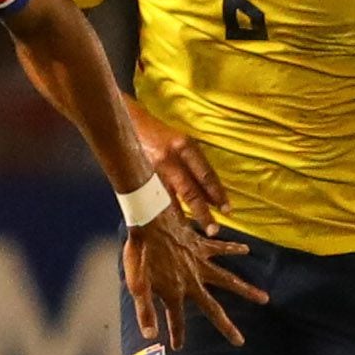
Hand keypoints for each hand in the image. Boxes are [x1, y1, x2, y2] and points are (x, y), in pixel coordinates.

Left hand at [123, 208, 263, 351]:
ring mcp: (200, 263)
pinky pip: (221, 248)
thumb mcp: (136, 283)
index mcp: (174, 291)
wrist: (148, 220)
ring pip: (228, 280)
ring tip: (265, 298)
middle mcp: (192, 280)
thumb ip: (144, 310)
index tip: (178, 347)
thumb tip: (150, 335)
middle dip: (225, 326)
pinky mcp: (202, 245)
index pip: (176, 319)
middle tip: (240, 341)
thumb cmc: (139, 252)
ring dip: (246, 290)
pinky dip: (234, 248)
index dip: (176, 334)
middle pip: (213, 308)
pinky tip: (247, 250)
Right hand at [129, 100, 230, 220]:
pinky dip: (165, 211)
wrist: (128, 123)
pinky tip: (171, 222)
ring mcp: (152, 170)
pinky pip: (155, 199)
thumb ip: (194, 163)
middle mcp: (170, 158)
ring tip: (193, 230)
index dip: (217, 193)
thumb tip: (210, 191)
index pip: (205, 174)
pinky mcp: (139, 177)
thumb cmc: (158, 134)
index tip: (226, 209)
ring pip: (171, 200)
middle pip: (190, 191)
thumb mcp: (180, 142)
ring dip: (184, 217)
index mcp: (184, 146)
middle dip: (203, 212)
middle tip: (214, 229)